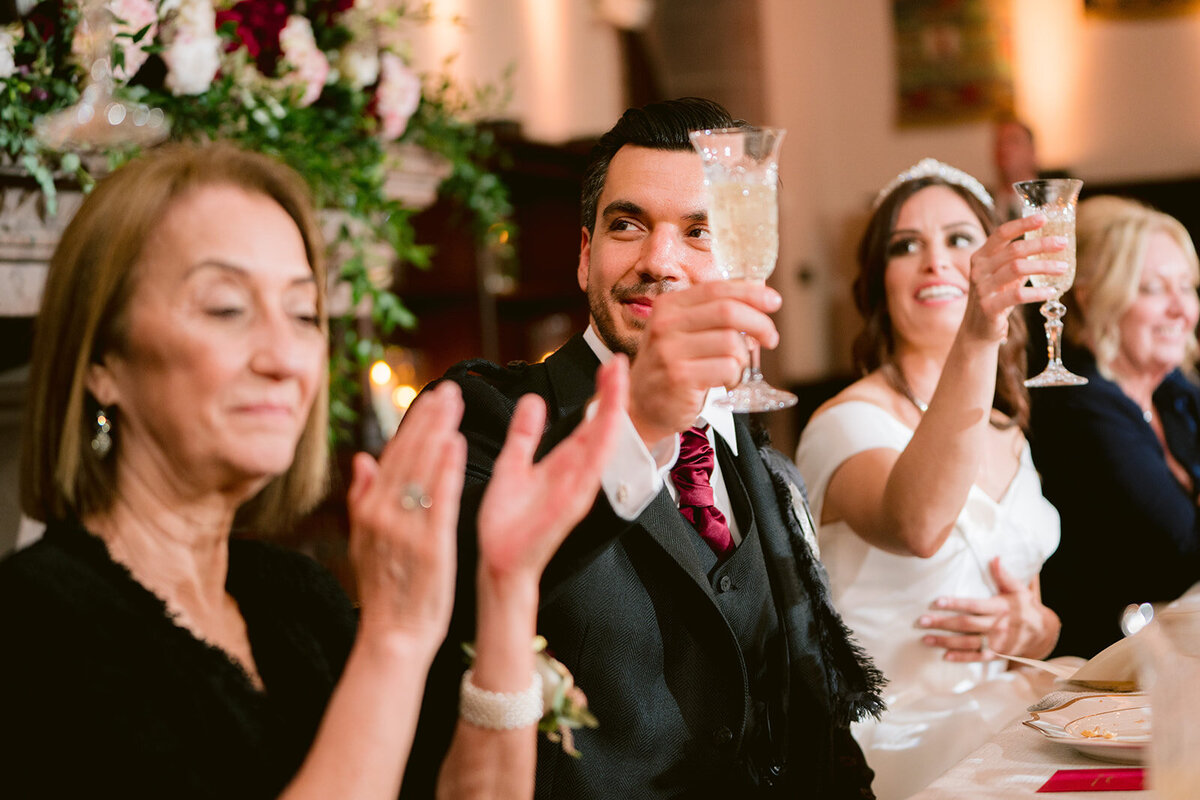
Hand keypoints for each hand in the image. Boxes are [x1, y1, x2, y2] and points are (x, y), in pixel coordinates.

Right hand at [346, 381, 466, 656]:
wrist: (393, 637)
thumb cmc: (386, 590)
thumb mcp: (363, 542)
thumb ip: (362, 498)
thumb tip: (362, 459)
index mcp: (369, 511)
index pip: (392, 457)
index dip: (412, 425)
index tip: (429, 397)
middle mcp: (382, 515)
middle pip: (407, 456)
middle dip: (428, 419)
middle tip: (448, 388)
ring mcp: (404, 530)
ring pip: (421, 470)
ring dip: (437, 432)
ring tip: (454, 404)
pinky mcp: (428, 546)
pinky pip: (437, 501)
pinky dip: (445, 471)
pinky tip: (455, 444)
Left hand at [476, 355, 628, 583]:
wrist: (497, 561)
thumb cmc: (506, 522)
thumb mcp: (512, 465)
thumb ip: (524, 435)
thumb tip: (534, 400)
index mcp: (563, 464)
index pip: (589, 422)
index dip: (601, 394)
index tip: (610, 364)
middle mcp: (576, 474)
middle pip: (602, 428)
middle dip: (613, 395)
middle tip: (619, 361)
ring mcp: (577, 489)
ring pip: (601, 444)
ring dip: (612, 413)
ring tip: (618, 381)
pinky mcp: (571, 506)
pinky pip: (590, 472)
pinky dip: (600, 448)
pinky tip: (607, 426)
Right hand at [628, 281, 779, 445]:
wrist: (639, 407)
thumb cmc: (669, 367)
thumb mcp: (681, 331)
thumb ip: (711, 314)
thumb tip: (758, 300)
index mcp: (668, 306)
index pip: (717, 289)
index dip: (752, 293)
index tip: (774, 302)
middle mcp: (665, 324)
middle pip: (728, 312)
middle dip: (759, 323)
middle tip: (771, 338)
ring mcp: (670, 351)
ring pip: (731, 343)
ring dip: (743, 358)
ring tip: (734, 368)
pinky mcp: (680, 378)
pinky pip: (727, 368)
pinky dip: (735, 376)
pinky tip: (724, 382)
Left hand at [918, 557, 1059, 661]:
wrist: (1044, 632)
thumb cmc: (1026, 606)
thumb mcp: (1019, 589)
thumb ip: (1004, 575)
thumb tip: (994, 557)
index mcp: (1000, 607)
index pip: (974, 605)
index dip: (955, 604)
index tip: (936, 602)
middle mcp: (998, 625)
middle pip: (966, 625)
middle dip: (943, 623)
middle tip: (922, 621)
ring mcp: (997, 642)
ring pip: (968, 642)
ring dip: (946, 642)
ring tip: (926, 639)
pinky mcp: (998, 654)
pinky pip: (978, 657)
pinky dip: (962, 658)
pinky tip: (945, 656)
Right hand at [960, 214, 1068, 343]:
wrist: (978, 330)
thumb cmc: (995, 297)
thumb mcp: (1003, 275)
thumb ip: (1017, 260)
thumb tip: (1048, 243)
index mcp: (981, 257)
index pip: (1001, 234)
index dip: (1022, 224)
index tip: (1044, 218)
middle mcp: (979, 270)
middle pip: (1014, 250)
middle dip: (1041, 244)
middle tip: (1062, 243)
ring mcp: (982, 288)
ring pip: (1017, 269)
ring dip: (1044, 267)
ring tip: (1063, 268)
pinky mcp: (989, 307)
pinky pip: (1017, 295)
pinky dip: (1038, 292)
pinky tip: (1051, 291)